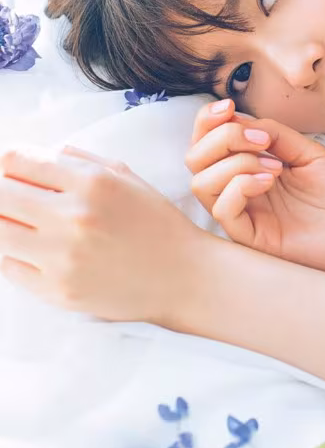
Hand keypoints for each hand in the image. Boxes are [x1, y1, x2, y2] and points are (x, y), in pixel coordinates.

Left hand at [0, 145, 208, 322]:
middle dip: (1, 191)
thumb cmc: (155, 224)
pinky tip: (34, 249)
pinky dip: (13, 254)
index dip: (7, 163)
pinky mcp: (57, 291)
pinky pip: (8, 266)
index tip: (13, 170)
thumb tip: (32, 155)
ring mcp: (62, 257)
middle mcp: (73, 217)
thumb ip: (78, 160)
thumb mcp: (126, 176)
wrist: (183, 277)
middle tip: (15, 197)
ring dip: (4, 222)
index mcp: (91, 183)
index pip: (15, 161)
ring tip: (24, 223)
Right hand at [185, 99, 324, 279]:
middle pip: (195, 160)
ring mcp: (246, 216)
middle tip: (262, 140)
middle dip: (220, 137)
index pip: (208, 143)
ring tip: (274, 165)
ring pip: (201, 183)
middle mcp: (241, 192)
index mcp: (251, 168)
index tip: (228, 106)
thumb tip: (237, 118)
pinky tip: (271, 180)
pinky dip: (239, 185)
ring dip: (233, 161)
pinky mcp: (252, 239)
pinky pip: (222, 209)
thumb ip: (272, 134)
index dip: (208, 120)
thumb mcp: (308, 152)